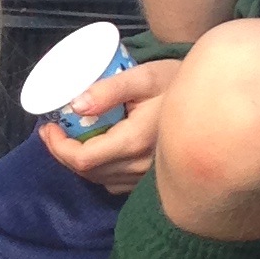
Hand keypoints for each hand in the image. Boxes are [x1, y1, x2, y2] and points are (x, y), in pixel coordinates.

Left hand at [40, 55, 180, 195]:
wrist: (211, 98)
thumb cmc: (176, 81)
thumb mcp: (143, 76)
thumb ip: (109, 90)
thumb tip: (75, 106)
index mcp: (135, 142)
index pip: (84, 159)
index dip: (58, 147)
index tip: (48, 127)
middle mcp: (140, 166)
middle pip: (88, 172)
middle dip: (62, 153)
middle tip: (51, 129)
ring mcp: (147, 176)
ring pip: (100, 179)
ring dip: (78, 162)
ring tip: (67, 136)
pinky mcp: (151, 177)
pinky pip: (115, 182)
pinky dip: (98, 169)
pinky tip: (94, 149)